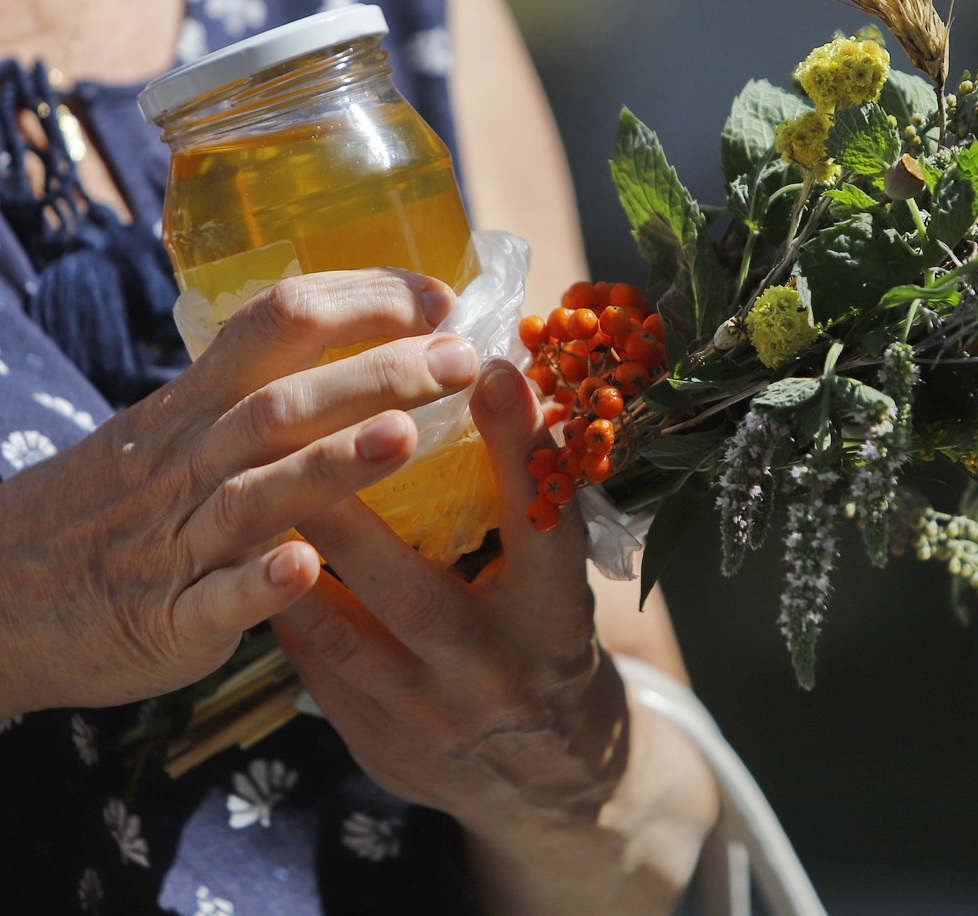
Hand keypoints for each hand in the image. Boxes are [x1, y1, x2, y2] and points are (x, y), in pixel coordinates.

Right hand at [0, 269, 478, 715]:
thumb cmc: (122, 501)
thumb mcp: (179, 424)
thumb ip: (264, 387)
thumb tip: (380, 338)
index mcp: (201, 402)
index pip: (280, 322)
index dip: (361, 302)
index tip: (439, 299)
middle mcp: (192, 459)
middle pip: (284, 400)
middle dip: (376, 375)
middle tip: (461, 360)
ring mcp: (178, 538)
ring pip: (257, 490)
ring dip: (331, 462)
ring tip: (404, 438)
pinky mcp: (170, 617)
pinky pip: (214, 600)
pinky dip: (257, 584)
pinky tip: (303, 569)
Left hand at [272, 360, 714, 914]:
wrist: (545, 776)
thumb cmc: (547, 640)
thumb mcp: (559, 580)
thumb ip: (533, 506)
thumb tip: (500, 379)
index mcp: (557, 620)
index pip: (544, 526)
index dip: (520, 449)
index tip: (494, 370)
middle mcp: (499, 673)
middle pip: (418, 594)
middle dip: (354, 519)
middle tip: (303, 437)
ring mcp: (434, 719)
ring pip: (348, 641)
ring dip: (295, 568)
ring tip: (250, 499)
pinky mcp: (383, 746)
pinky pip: (320, 675)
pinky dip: (287, 616)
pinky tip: (252, 565)